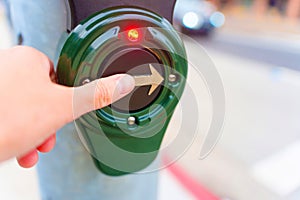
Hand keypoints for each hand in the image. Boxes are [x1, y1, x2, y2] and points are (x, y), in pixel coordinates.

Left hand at [0, 46, 134, 167]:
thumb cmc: (6, 119)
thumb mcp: (62, 107)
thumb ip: (96, 95)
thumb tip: (123, 83)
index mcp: (28, 59)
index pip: (58, 78)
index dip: (64, 101)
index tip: (61, 115)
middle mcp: (7, 67)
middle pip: (40, 98)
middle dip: (46, 124)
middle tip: (46, 137)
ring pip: (22, 111)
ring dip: (31, 134)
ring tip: (28, 149)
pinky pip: (6, 117)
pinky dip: (12, 134)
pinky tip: (13, 149)